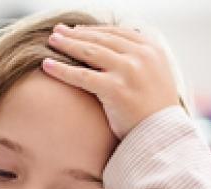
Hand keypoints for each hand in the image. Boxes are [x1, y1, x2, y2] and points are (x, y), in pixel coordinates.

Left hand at [42, 23, 179, 138]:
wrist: (163, 135)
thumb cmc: (155, 111)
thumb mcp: (155, 75)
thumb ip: (140, 59)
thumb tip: (113, 48)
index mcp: (152, 48)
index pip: (117, 33)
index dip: (94, 30)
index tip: (77, 30)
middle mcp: (142, 55)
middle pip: (101, 39)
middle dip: (77, 34)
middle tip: (58, 31)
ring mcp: (129, 70)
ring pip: (90, 52)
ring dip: (67, 44)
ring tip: (51, 41)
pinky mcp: (116, 89)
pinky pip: (82, 75)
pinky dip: (62, 69)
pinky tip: (47, 65)